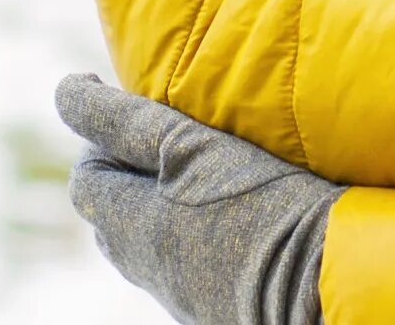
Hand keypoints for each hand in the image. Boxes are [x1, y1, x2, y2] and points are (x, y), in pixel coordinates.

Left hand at [53, 71, 340, 324]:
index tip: (127, 104)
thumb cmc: (260, 203)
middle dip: (126, 176)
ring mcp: (184, 294)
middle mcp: (149, 267)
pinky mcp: (220, 307)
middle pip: (111, 219)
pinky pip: (188, 267)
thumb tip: (66, 91)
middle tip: (165, 140)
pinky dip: (194, 236)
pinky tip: (232, 218)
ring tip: (201, 177)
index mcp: (131, 227)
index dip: (99, 138)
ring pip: (150, 245)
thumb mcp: (187, 145)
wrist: (328, 281)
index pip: (86, 181)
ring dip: (160, 209)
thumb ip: (123, 120)